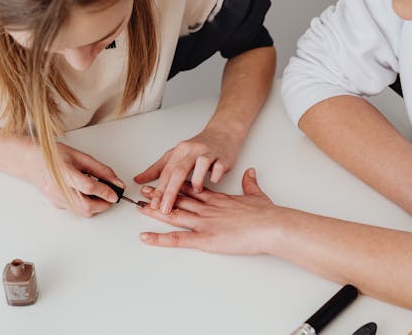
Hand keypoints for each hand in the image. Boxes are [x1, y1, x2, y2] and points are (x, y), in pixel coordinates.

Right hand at [25, 142, 124, 216]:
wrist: (30, 162)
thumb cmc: (52, 156)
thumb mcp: (79, 157)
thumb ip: (100, 170)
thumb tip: (116, 182)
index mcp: (64, 173)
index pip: (88, 187)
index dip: (104, 191)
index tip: (116, 192)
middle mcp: (59, 190)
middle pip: (86, 206)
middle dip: (104, 205)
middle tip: (112, 196)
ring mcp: (57, 200)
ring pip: (83, 212)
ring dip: (96, 206)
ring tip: (99, 193)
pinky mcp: (57, 205)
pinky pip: (77, 209)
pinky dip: (87, 204)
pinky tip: (87, 194)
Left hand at [134, 127, 243, 214]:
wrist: (223, 132)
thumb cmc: (198, 146)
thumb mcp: (175, 155)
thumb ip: (157, 169)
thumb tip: (138, 180)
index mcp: (179, 151)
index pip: (166, 172)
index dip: (158, 190)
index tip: (153, 205)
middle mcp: (193, 150)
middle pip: (179, 172)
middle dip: (170, 192)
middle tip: (165, 208)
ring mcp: (209, 153)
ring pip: (201, 167)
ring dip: (197, 182)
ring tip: (196, 191)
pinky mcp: (224, 157)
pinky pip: (219, 168)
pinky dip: (215, 176)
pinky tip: (213, 181)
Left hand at [137, 168, 281, 254]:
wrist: (271, 225)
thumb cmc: (266, 214)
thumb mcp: (256, 194)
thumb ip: (250, 184)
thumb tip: (250, 173)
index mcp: (218, 199)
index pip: (192, 190)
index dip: (177, 186)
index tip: (167, 181)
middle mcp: (207, 208)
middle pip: (178, 198)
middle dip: (161, 194)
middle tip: (146, 190)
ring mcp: (204, 222)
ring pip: (174, 214)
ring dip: (155, 211)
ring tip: (139, 207)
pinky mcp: (205, 238)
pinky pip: (177, 239)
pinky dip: (160, 239)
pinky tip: (146, 237)